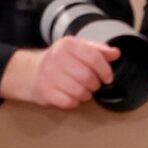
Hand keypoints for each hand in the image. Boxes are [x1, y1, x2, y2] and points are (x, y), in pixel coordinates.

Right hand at [0, 32, 117, 107]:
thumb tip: (115, 53)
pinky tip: (71, 95)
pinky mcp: (46, 91)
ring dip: (86, 94)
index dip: (105, 71)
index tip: (107, 78)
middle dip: (95, 85)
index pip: (94, 58)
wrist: (31, 71)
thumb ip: (98, 50)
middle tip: (93, 85)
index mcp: (68, 44)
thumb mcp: (78, 49)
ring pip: (80, 92)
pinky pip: (69, 102)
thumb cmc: (60, 61)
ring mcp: (50, 75)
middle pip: (88, 77)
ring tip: (82, 90)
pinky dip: (74, 102)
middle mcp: (58, 57)